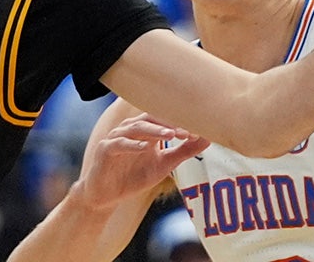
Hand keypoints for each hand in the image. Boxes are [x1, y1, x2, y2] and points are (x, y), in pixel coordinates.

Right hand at [71, 114, 208, 212]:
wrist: (107, 195)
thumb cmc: (134, 176)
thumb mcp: (163, 164)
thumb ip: (183, 151)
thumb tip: (208, 138)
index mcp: (145, 129)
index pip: (164, 119)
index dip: (179, 123)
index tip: (197, 131)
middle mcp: (130, 129)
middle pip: (150, 118)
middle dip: (169, 124)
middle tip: (186, 132)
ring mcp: (116, 137)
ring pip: (135, 128)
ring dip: (153, 130)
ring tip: (170, 135)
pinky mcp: (105, 149)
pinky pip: (119, 144)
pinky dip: (132, 145)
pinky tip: (145, 148)